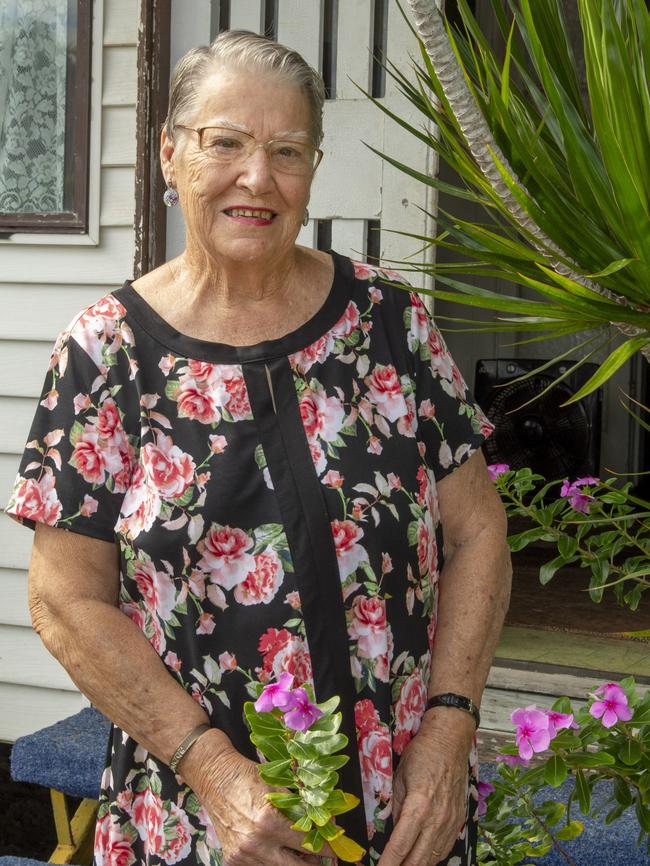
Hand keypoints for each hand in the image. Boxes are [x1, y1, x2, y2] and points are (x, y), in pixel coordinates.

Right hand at [186, 734, 334, 865]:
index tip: (337, 850)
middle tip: (321, 858)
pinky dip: (270, 862)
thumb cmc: (246, 776)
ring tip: (301, 855)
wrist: (214, 777)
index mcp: (269, 821)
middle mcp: (255, 842)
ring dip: (291, 863)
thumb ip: (300, 806)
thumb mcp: (278, 786)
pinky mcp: (231, 859)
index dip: (326, 848)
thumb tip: (325, 821)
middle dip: (312, 863)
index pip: (307, 843)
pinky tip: (276, 852)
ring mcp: (242, 854)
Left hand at [378, 711, 473, 865]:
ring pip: (433, 858)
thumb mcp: (399, 777)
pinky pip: (444, 848)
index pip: (400, 846)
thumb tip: (390, 830)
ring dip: (416, 865)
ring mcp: (450, 822)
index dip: (388, 863)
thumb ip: (395, 807)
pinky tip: (421, 859)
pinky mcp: (458, 821)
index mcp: (419, 806)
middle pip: (418, 859)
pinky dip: (431, 858)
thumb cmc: (422, 754)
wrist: (450, 741)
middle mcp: (437, 819)